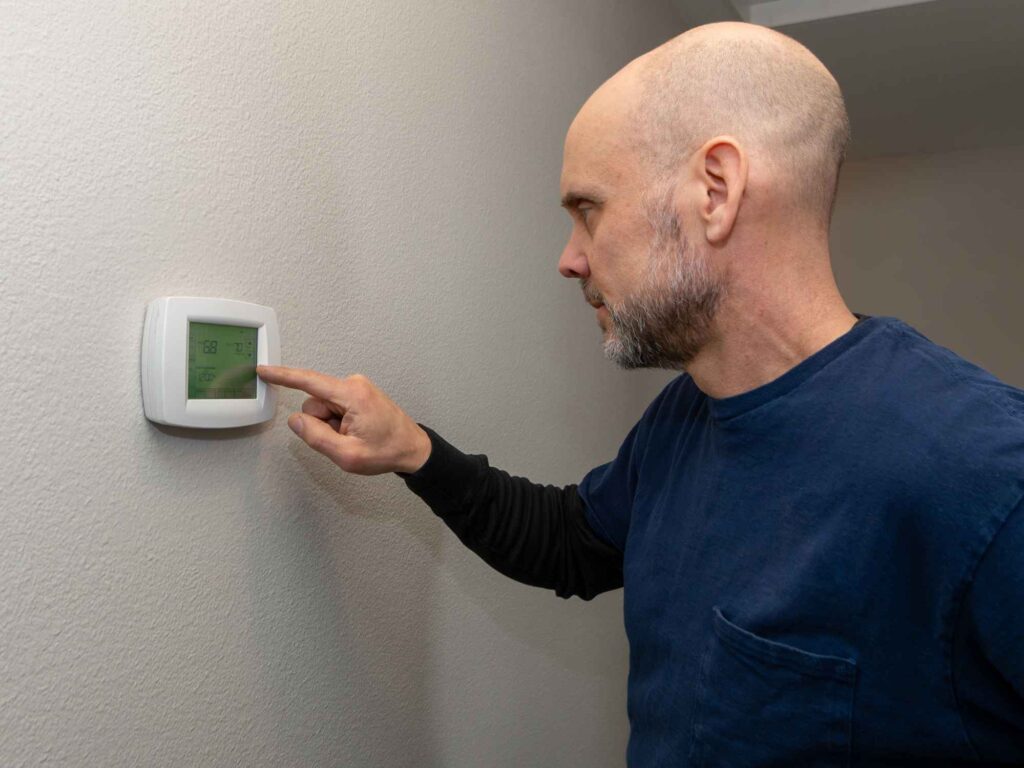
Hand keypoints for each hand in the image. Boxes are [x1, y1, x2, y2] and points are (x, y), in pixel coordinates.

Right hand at [256, 365, 431, 474]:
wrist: (412, 449)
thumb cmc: (387, 451)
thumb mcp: (347, 455)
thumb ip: (316, 437)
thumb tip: (296, 421)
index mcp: (352, 395)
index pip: (308, 382)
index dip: (282, 376)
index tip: (263, 370)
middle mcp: (354, 384)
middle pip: (315, 404)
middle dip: (322, 424)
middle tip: (345, 440)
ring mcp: (357, 388)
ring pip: (323, 408)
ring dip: (331, 426)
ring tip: (354, 436)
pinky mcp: (358, 394)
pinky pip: (334, 409)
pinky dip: (339, 423)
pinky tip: (357, 432)